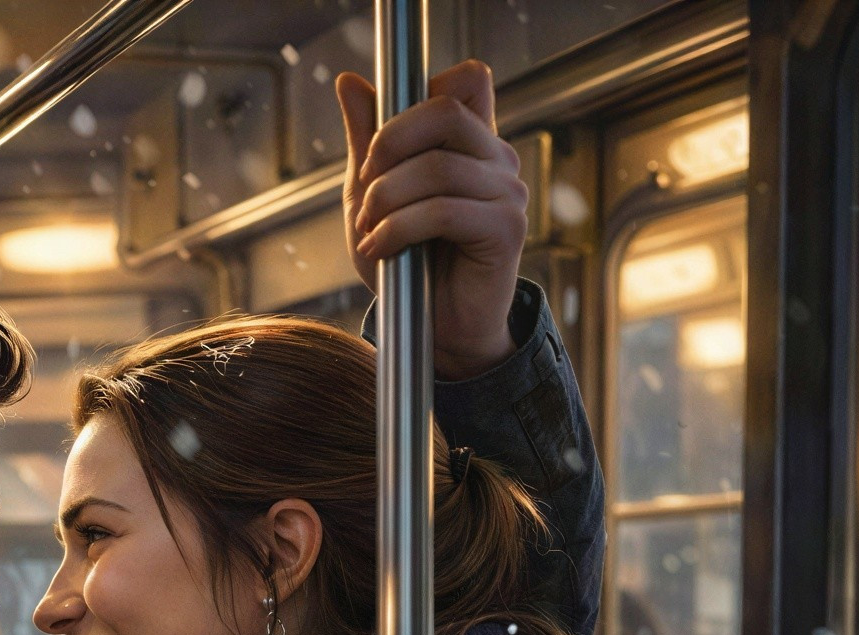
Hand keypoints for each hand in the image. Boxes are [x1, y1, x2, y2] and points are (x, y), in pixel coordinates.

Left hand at [337, 60, 526, 380]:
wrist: (430, 329)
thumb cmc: (405, 261)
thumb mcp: (371, 196)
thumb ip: (366, 140)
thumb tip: (350, 82)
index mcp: (470, 142)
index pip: (463, 80)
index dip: (413, 102)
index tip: (376, 148)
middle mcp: (497, 158)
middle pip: (444, 112)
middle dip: (388, 147)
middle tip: (364, 189)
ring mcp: (508, 191)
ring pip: (437, 168)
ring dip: (386, 201)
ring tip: (369, 232)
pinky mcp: (506, 228)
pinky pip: (443, 211)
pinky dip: (397, 230)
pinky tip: (379, 250)